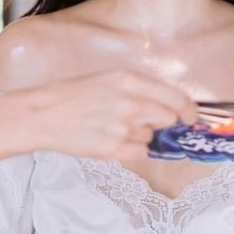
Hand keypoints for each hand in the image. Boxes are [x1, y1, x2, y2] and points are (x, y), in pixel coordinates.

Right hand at [32, 70, 196, 161]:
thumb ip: (138, 89)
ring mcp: (123, 127)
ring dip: (141, 136)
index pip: (176, 97)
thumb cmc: (72, 95)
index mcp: (129, 80)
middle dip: (164, 123)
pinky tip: (113, 142)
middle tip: (148, 124)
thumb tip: (166, 104)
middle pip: (169, 119)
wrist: (42, 115)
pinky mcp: (113, 149)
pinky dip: (132, 151)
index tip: (190, 116)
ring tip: (115, 129)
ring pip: (151, 138)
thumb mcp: (107, 79)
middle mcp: (131, 102)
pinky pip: (140, 154)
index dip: (188, 109)